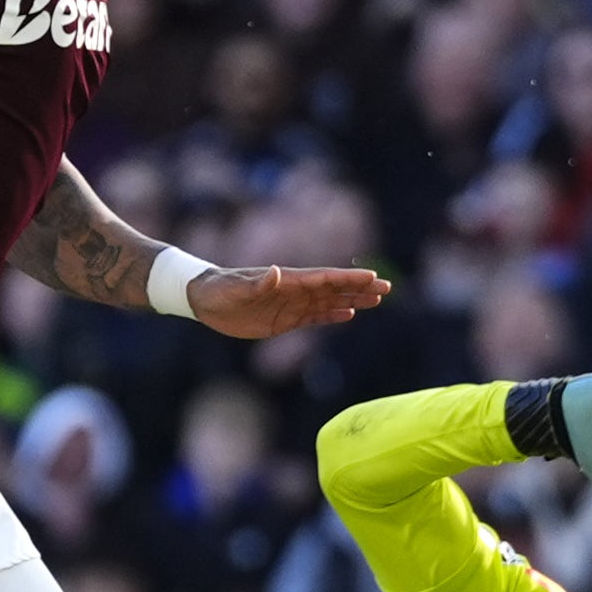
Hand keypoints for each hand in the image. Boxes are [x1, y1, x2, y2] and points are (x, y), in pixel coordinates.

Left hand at [189, 263, 387, 340]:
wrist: (204, 299)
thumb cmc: (218, 290)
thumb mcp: (235, 288)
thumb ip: (257, 283)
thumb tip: (276, 272)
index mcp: (286, 280)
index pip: (324, 278)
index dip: (347, 278)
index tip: (371, 277)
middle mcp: (294, 290)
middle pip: (334, 288)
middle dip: (360, 287)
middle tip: (387, 288)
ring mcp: (291, 304)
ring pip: (329, 301)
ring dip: (353, 300)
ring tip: (378, 299)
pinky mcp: (284, 319)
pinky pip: (314, 316)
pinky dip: (333, 315)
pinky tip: (349, 315)